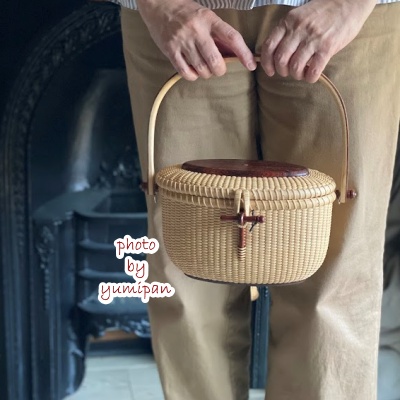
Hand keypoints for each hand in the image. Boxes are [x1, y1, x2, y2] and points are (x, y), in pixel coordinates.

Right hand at [136, 0, 256, 80]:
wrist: (159, 5)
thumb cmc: (187, 14)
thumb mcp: (206, 18)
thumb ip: (220, 37)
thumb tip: (237, 55)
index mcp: (209, 19)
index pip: (232, 38)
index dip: (244, 54)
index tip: (251, 65)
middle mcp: (197, 30)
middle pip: (215, 61)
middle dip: (219, 70)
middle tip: (216, 67)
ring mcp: (182, 41)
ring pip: (202, 69)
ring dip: (205, 73)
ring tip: (202, 65)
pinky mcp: (170, 51)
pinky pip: (186, 73)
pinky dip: (192, 76)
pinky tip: (192, 70)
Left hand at [261, 0, 375, 82]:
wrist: (350, 1)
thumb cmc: (323, 12)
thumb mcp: (299, 16)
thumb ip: (287, 32)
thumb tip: (275, 54)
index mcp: (288, 21)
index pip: (269, 46)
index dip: (266, 63)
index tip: (270, 71)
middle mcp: (298, 29)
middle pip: (281, 59)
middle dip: (282, 71)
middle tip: (288, 72)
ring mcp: (313, 38)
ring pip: (295, 67)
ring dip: (296, 75)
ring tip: (301, 73)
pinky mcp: (327, 47)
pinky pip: (313, 70)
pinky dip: (309, 78)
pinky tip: (311, 75)